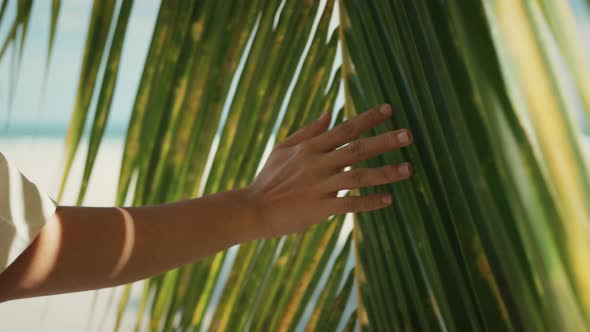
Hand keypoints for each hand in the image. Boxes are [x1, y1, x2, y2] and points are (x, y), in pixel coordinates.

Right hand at [246, 104, 413, 238]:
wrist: (253, 209)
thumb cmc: (269, 178)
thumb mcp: (283, 148)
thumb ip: (308, 131)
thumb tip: (329, 113)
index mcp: (311, 147)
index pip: (345, 128)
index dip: (368, 118)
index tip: (390, 109)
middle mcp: (318, 163)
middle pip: (356, 149)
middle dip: (384, 141)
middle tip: (408, 135)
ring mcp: (319, 186)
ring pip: (358, 176)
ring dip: (385, 173)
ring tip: (408, 169)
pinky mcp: (319, 208)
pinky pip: (350, 204)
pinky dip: (369, 202)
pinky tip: (388, 199)